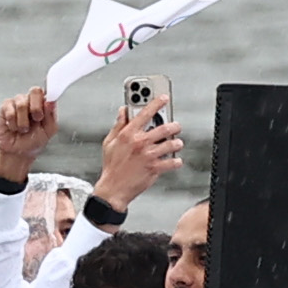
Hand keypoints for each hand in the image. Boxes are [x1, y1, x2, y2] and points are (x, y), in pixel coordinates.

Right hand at [0, 87, 59, 184]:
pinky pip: (10, 111)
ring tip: (23, 129)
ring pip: (22, 103)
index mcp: (43, 104)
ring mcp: (17, 102)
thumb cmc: (34, 140)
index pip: (48, 91)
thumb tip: (51, 101)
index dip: (49, 96)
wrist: (19, 152)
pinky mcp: (5, 107)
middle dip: (36, 108)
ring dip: (23, 122)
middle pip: (35, 91)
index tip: (48, 105)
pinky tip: (14, 128)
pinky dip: (13, 124)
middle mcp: (31, 100)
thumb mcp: (48, 131)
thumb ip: (51, 115)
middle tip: (37, 119)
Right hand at [98, 94, 180, 209]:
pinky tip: (175, 160)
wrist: (113, 189)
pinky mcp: (154, 168)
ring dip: (177, 143)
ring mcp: (148, 155)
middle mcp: (140, 143)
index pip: (144, 113)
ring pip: (172, 144)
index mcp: (128, 134)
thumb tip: (123, 111)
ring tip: (176, 143)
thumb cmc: (112, 167)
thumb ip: (118, 125)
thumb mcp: (110, 142)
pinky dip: (176, 161)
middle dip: (174, 125)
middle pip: (164, 128)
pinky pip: (172, 162)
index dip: (156, 103)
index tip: (164, 98)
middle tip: (175, 126)